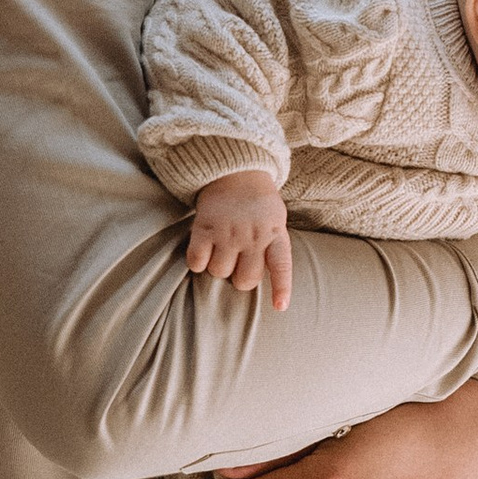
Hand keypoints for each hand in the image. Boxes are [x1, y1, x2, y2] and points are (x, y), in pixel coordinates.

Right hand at [187, 170, 292, 306]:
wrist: (236, 172)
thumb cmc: (259, 204)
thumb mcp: (276, 221)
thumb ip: (273, 247)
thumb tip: (266, 280)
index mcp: (274, 235)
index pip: (281, 266)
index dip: (281, 288)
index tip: (280, 307)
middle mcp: (252, 236)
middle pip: (245, 280)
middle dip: (240, 280)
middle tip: (237, 266)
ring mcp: (227, 232)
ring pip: (219, 272)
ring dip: (218, 268)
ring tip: (220, 252)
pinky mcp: (204, 228)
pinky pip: (196, 261)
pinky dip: (197, 262)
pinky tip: (203, 250)